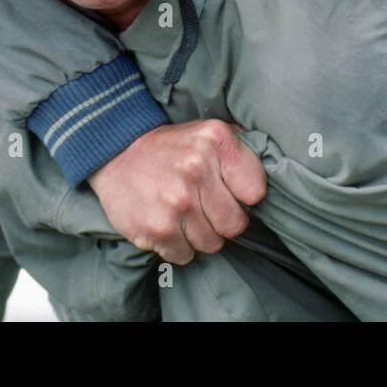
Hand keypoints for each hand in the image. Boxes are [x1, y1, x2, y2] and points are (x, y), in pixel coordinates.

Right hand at [87, 119, 266, 264]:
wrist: (115, 153)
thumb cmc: (170, 148)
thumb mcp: (207, 131)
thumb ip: (239, 146)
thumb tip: (272, 162)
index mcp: (216, 141)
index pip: (256, 192)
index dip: (243, 197)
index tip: (228, 192)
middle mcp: (197, 169)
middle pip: (236, 225)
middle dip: (222, 221)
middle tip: (204, 207)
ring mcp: (177, 201)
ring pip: (212, 244)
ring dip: (200, 235)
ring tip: (183, 214)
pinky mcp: (157, 228)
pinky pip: (186, 256)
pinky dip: (178, 246)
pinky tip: (167, 224)